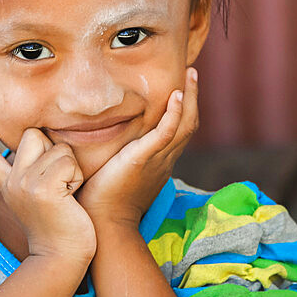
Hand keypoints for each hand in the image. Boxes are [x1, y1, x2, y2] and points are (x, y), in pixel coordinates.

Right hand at [0, 107, 96, 261]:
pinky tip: (72, 197)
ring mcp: (26, 184)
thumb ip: (33, 172)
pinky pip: (68, 161)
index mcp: (8, 185)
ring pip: (56, 147)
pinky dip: (77, 176)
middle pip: (32, 135)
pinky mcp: (44, 189)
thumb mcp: (38, 197)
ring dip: (71, 165)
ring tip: (68, 191)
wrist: (62, 258)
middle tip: (61, 179)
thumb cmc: (61, 227)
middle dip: (54, 148)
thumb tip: (41, 139)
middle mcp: (12, 182)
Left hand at [77, 67, 198, 227]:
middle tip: (192, 73)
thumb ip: (120, 158)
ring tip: (190, 75)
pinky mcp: (143, 160)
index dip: (184, 110)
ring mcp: (157, 160)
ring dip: (189, 98)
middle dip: (193, 97)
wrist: (103, 223)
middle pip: (188, 124)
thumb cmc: (103, 202)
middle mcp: (164, 160)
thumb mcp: (118, 174)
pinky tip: (177, 95)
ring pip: (184, 125)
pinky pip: (166, 134)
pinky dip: (174, 114)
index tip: (182, 89)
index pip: (178, 132)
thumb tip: (108, 145)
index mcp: (159, 163)